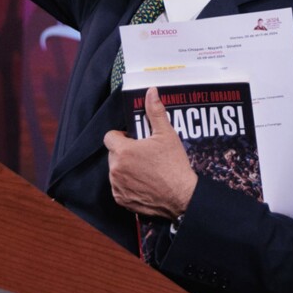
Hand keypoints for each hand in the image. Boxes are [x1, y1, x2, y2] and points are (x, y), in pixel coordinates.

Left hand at [105, 87, 197, 219]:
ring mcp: (117, 186)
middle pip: (113, 154)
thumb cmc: (174, 165)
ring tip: (145, 169)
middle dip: (124, 152)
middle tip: (143, 155)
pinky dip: (127, 185)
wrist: (182, 197)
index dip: (121, 136)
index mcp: (123, 151)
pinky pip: (119, 188)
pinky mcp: (122, 200)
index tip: (134, 140)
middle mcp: (115, 169)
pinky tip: (144, 183)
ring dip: (125, 168)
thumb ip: (155, 112)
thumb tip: (151, 92)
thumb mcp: (167, 135)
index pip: (110, 137)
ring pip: (115, 171)